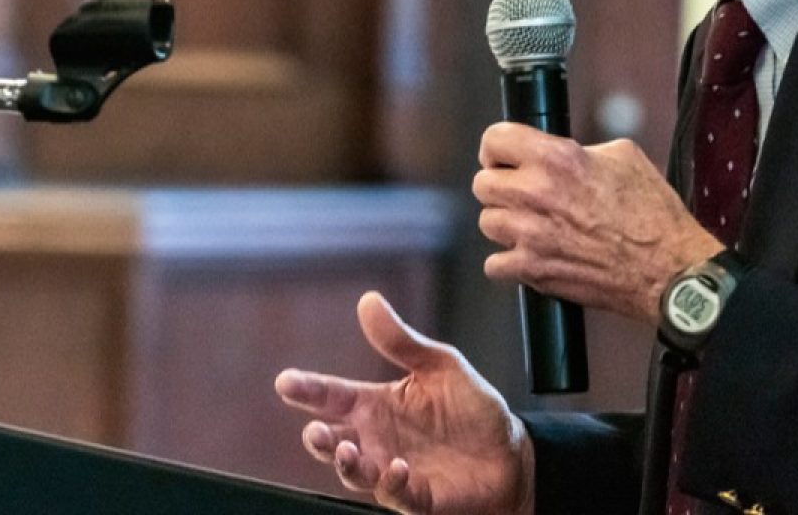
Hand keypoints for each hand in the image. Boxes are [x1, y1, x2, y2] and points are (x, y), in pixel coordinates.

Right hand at [274, 292, 533, 514]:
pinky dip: (392, 484)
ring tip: (346, 451)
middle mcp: (378, 440)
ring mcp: (394, 470)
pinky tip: (399, 467)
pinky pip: (396, 495)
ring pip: (355, 473)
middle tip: (314, 431)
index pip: (332, 396)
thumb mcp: (440, 366)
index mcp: (376, 405)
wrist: (512, 453)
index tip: (286, 382)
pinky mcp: (418, 497)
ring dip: (346, 465)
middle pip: (332, 442)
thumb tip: (368, 301)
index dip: (307, 389)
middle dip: (318, 439)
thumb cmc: (472, 410)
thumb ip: (402, 341)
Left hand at [474, 122, 720, 322]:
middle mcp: (537, 193)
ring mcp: (531, 234)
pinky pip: (494, 264)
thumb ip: (579, 150)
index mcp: (558, 158)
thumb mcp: (623, 157)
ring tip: (532, 226)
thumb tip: (556, 153)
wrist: (669, 269)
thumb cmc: (653, 216)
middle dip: (501, 187)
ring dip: (506, 224)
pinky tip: (531, 256)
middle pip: (482, 184)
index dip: (497, 148)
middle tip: (521, 194)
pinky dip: (509, 263)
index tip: (503, 158)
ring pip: (487, 222)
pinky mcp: (533, 270)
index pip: (495, 139)